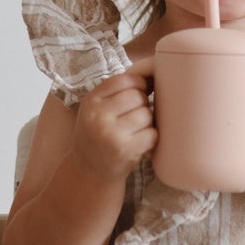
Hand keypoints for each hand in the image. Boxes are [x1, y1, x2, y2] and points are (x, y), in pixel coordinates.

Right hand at [72, 69, 155, 183]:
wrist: (89, 171)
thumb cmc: (98, 134)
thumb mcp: (96, 109)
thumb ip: (116, 91)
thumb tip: (154, 72)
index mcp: (91, 101)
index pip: (124, 79)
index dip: (138, 83)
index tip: (140, 93)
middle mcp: (98, 116)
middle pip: (138, 96)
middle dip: (142, 105)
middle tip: (134, 117)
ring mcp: (111, 134)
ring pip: (146, 114)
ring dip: (146, 122)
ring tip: (134, 131)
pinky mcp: (126, 151)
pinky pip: (152, 133)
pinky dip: (150, 138)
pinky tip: (139, 143)